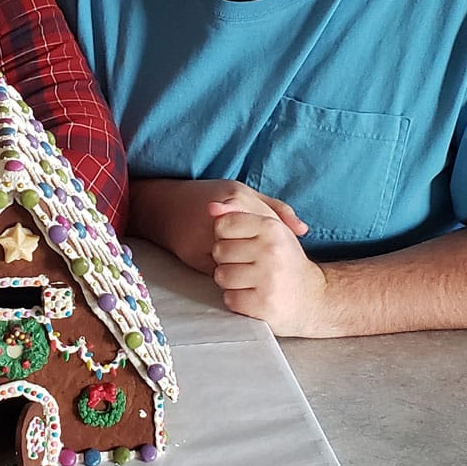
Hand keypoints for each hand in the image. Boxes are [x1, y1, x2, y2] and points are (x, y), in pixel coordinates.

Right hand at [132, 178, 306, 275]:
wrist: (163, 207)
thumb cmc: (207, 197)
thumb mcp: (243, 194)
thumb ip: (275, 209)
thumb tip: (303, 230)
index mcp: (237, 197)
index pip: (271, 227)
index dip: (279, 243)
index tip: (281, 250)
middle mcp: (224, 216)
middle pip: (259, 247)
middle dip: (265, 258)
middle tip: (270, 264)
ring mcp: (207, 237)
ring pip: (241, 261)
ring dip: (248, 266)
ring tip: (251, 266)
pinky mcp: (194, 255)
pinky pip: (222, 270)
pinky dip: (231, 271)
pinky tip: (234, 269)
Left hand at [207, 192, 335, 336]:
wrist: (312, 297)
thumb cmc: (284, 260)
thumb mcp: (269, 229)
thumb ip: (240, 212)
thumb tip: (211, 207)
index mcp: (272, 227)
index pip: (223, 224)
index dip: (226, 236)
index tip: (242, 243)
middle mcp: (271, 250)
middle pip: (219, 250)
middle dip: (227, 259)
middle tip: (247, 265)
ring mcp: (268, 278)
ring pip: (221, 276)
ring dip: (230, 281)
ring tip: (250, 280)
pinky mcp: (263, 304)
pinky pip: (229, 298)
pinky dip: (237, 299)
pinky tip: (253, 296)